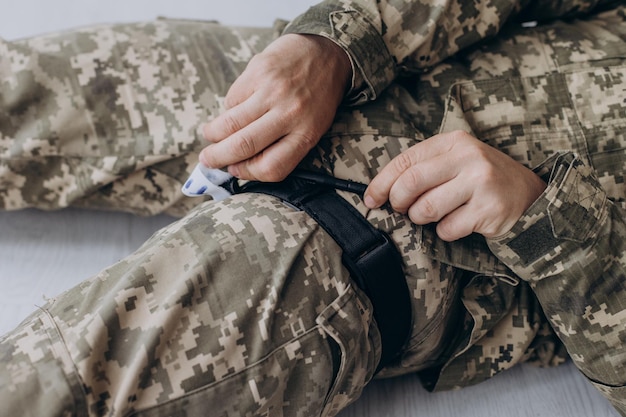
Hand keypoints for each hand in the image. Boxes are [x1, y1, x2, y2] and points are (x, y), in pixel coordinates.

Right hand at [199, 34, 350, 181]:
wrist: (326, 53)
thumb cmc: (318, 97)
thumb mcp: (313, 128)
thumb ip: (284, 146)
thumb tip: (242, 163)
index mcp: (307, 134)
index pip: (272, 167)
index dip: (248, 173)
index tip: (235, 170)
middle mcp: (290, 114)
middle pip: (244, 146)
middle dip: (218, 157)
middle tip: (207, 159)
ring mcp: (273, 91)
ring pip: (230, 123)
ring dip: (214, 133)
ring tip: (210, 136)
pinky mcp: (259, 71)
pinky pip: (233, 98)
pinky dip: (229, 107)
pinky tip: (235, 107)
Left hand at [364, 131, 546, 240]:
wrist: (530, 197)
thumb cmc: (482, 180)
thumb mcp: (456, 162)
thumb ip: (423, 168)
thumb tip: (380, 190)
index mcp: (454, 142)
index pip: (405, 161)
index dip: (381, 183)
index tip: (370, 199)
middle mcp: (468, 158)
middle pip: (410, 184)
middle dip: (398, 203)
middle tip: (402, 210)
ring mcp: (480, 183)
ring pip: (426, 209)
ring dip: (421, 219)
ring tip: (435, 216)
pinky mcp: (489, 210)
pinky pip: (447, 229)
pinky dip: (445, 232)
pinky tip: (458, 224)